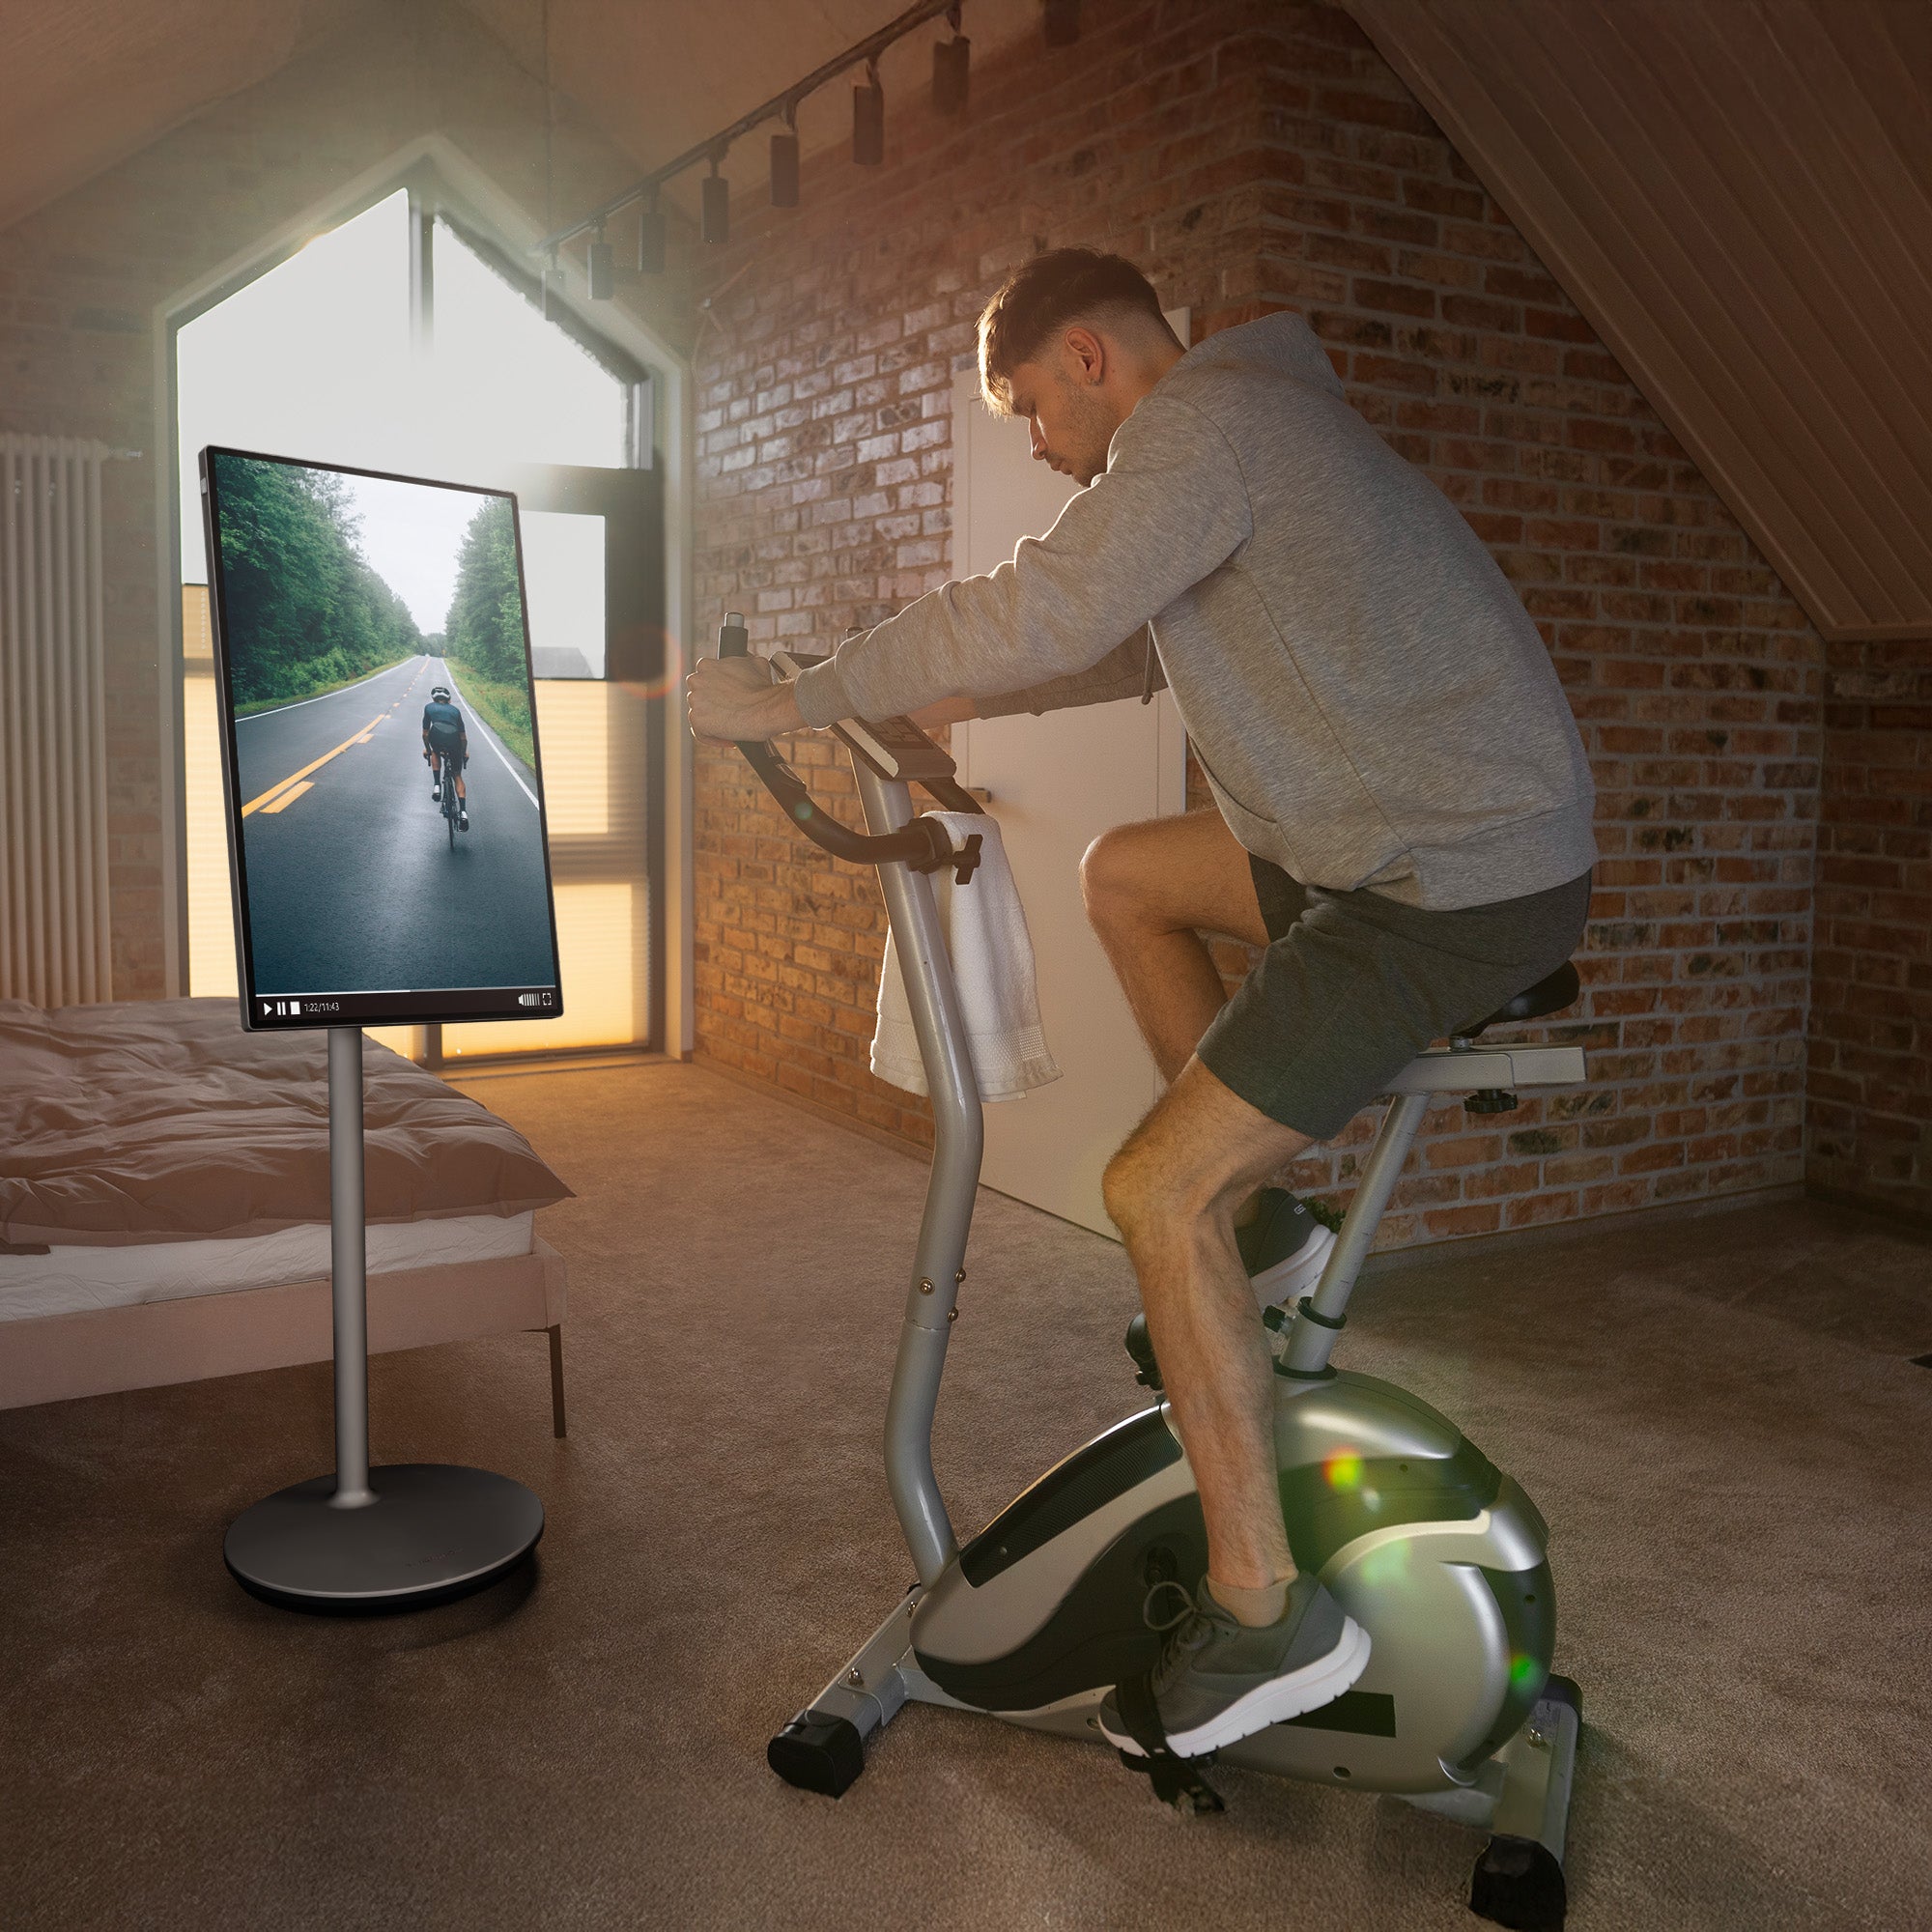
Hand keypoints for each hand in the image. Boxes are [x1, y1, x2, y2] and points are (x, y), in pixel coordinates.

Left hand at [686, 652, 807, 742]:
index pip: (704, 678)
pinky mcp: (698, 721)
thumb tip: (749, 662)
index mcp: (706, 665)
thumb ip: (744, 662)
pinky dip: (714, 738)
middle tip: (730, 712)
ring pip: (699, 714)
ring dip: (713, 721)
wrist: (768, 708)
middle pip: (698, 695)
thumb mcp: (757, 664)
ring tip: (731, 727)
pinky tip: (729, 739)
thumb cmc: (764, 688)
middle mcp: (696, 681)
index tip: (728, 697)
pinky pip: (701, 733)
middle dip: (712, 704)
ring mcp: (695, 701)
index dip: (716, 689)